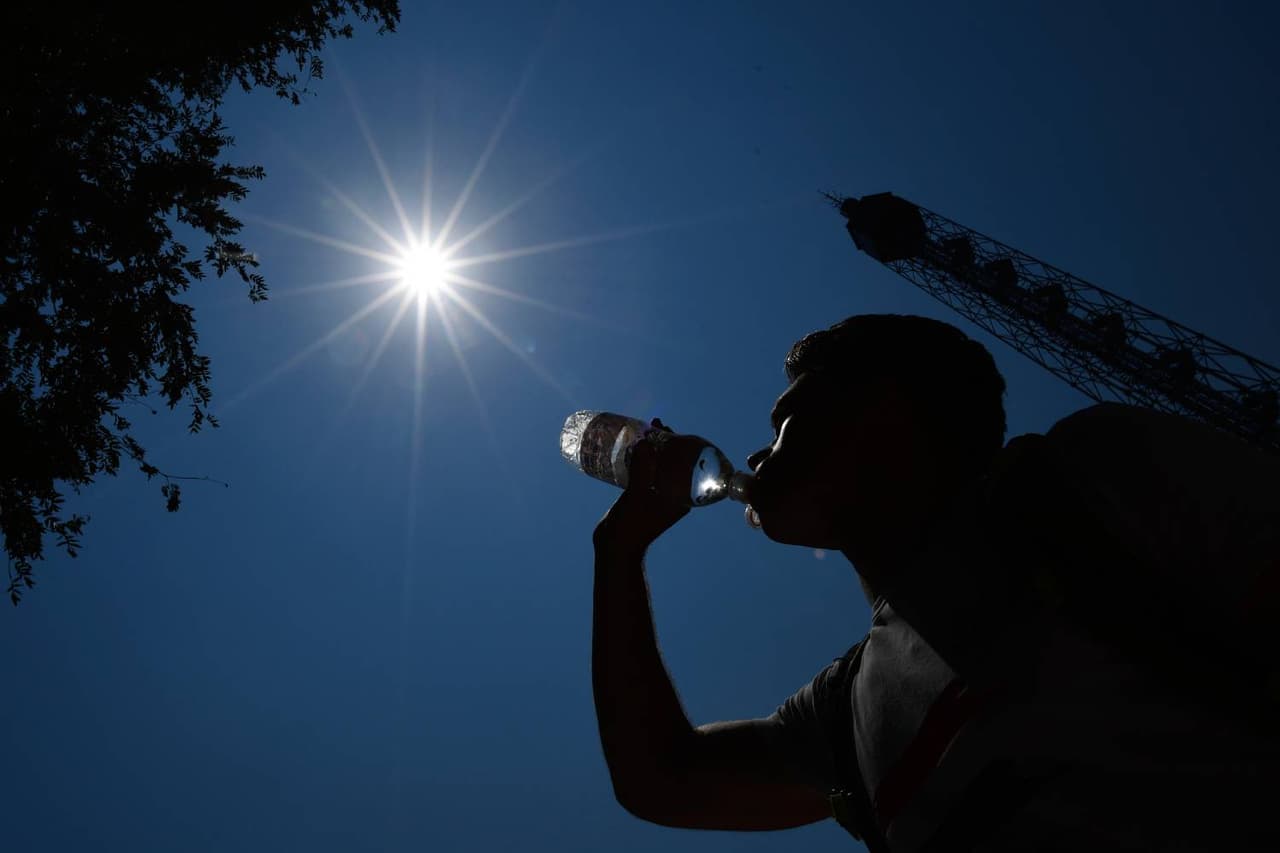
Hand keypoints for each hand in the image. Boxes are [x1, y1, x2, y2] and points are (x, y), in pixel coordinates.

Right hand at [592, 420, 704, 555]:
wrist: (615, 548)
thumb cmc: (630, 527)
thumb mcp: (637, 495)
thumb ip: (642, 469)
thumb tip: (646, 442)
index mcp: (682, 498)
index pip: (689, 464)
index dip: (682, 444)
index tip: (669, 428)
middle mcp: (674, 495)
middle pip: (674, 462)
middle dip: (665, 442)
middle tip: (654, 424)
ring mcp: (658, 495)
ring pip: (658, 465)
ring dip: (651, 448)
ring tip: (641, 431)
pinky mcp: (642, 496)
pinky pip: (645, 471)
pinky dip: (640, 458)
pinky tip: (630, 447)